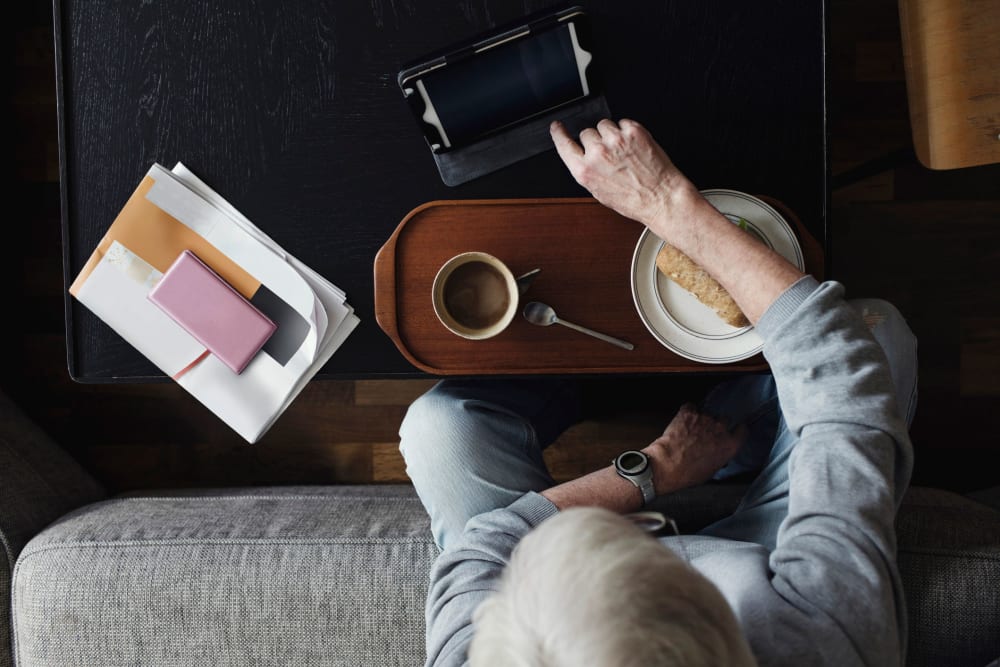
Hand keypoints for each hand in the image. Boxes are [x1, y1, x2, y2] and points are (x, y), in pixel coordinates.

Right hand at [549, 118, 699, 229]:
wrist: (661, 197)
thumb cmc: (634, 200)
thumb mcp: (600, 192)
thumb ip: (587, 170)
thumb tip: (584, 156)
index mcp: (585, 171)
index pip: (563, 144)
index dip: (559, 133)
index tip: (557, 127)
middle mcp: (598, 154)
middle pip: (586, 133)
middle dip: (596, 140)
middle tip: (611, 155)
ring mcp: (615, 140)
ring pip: (604, 125)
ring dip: (612, 134)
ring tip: (624, 151)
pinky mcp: (633, 131)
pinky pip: (623, 122)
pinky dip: (628, 131)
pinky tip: (635, 147)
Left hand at [642, 403, 745, 493]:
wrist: (669, 464)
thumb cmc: (688, 472)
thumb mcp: (712, 470)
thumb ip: (720, 456)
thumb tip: (716, 453)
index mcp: (730, 445)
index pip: (742, 430)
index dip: (736, 430)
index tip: (733, 430)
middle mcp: (720, 429)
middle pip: (724, 419)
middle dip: (716, 424)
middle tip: (705, 433)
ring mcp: (705, 418)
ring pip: (706, 413)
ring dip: (700, 420)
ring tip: (689, 431)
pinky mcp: (689, 412)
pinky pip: (690, 407)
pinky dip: (687, 412)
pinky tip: (682, 421)